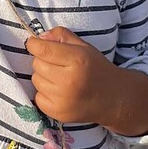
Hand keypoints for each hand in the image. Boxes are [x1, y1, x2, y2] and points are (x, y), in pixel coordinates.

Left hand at [26, 26, 147, 135]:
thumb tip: (39, 37)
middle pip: (37, 64)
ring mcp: (63, 100)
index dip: (34, 44)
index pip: (42, 49)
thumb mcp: (83, 46)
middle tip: (57, 64)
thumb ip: (61, 35)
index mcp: (76, 60)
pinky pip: (37, 97)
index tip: (35, 43)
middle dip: (42, 60)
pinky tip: (58, 91)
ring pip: (36, 79)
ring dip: (43, 76)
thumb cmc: (96, 68)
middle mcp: (69, 81)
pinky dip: (44, 92)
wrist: (113, 99)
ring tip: (59, 78)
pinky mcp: (58, 113)